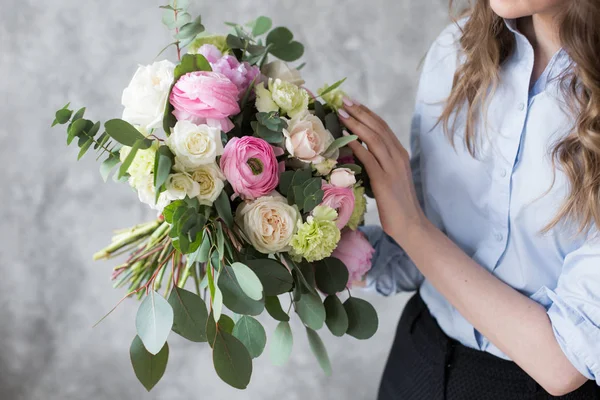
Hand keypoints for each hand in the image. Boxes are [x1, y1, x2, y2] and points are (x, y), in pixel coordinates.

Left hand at [339, 98, 425, 241]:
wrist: (410, 224)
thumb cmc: (396, 204)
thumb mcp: (388, 178)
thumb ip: (377, 164)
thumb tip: (357, 153)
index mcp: (400, 154)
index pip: (383, 127)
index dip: (367, 113)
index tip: (352, 103)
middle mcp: (398, 156)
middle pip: (378, 127)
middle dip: (360, 112)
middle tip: (343, 100)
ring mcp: (392, 167)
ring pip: (374, 138)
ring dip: (356, 123)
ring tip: (342, 112)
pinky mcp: (383, 180)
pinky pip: (368, 157)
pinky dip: (356, 145)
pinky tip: (345, 137)